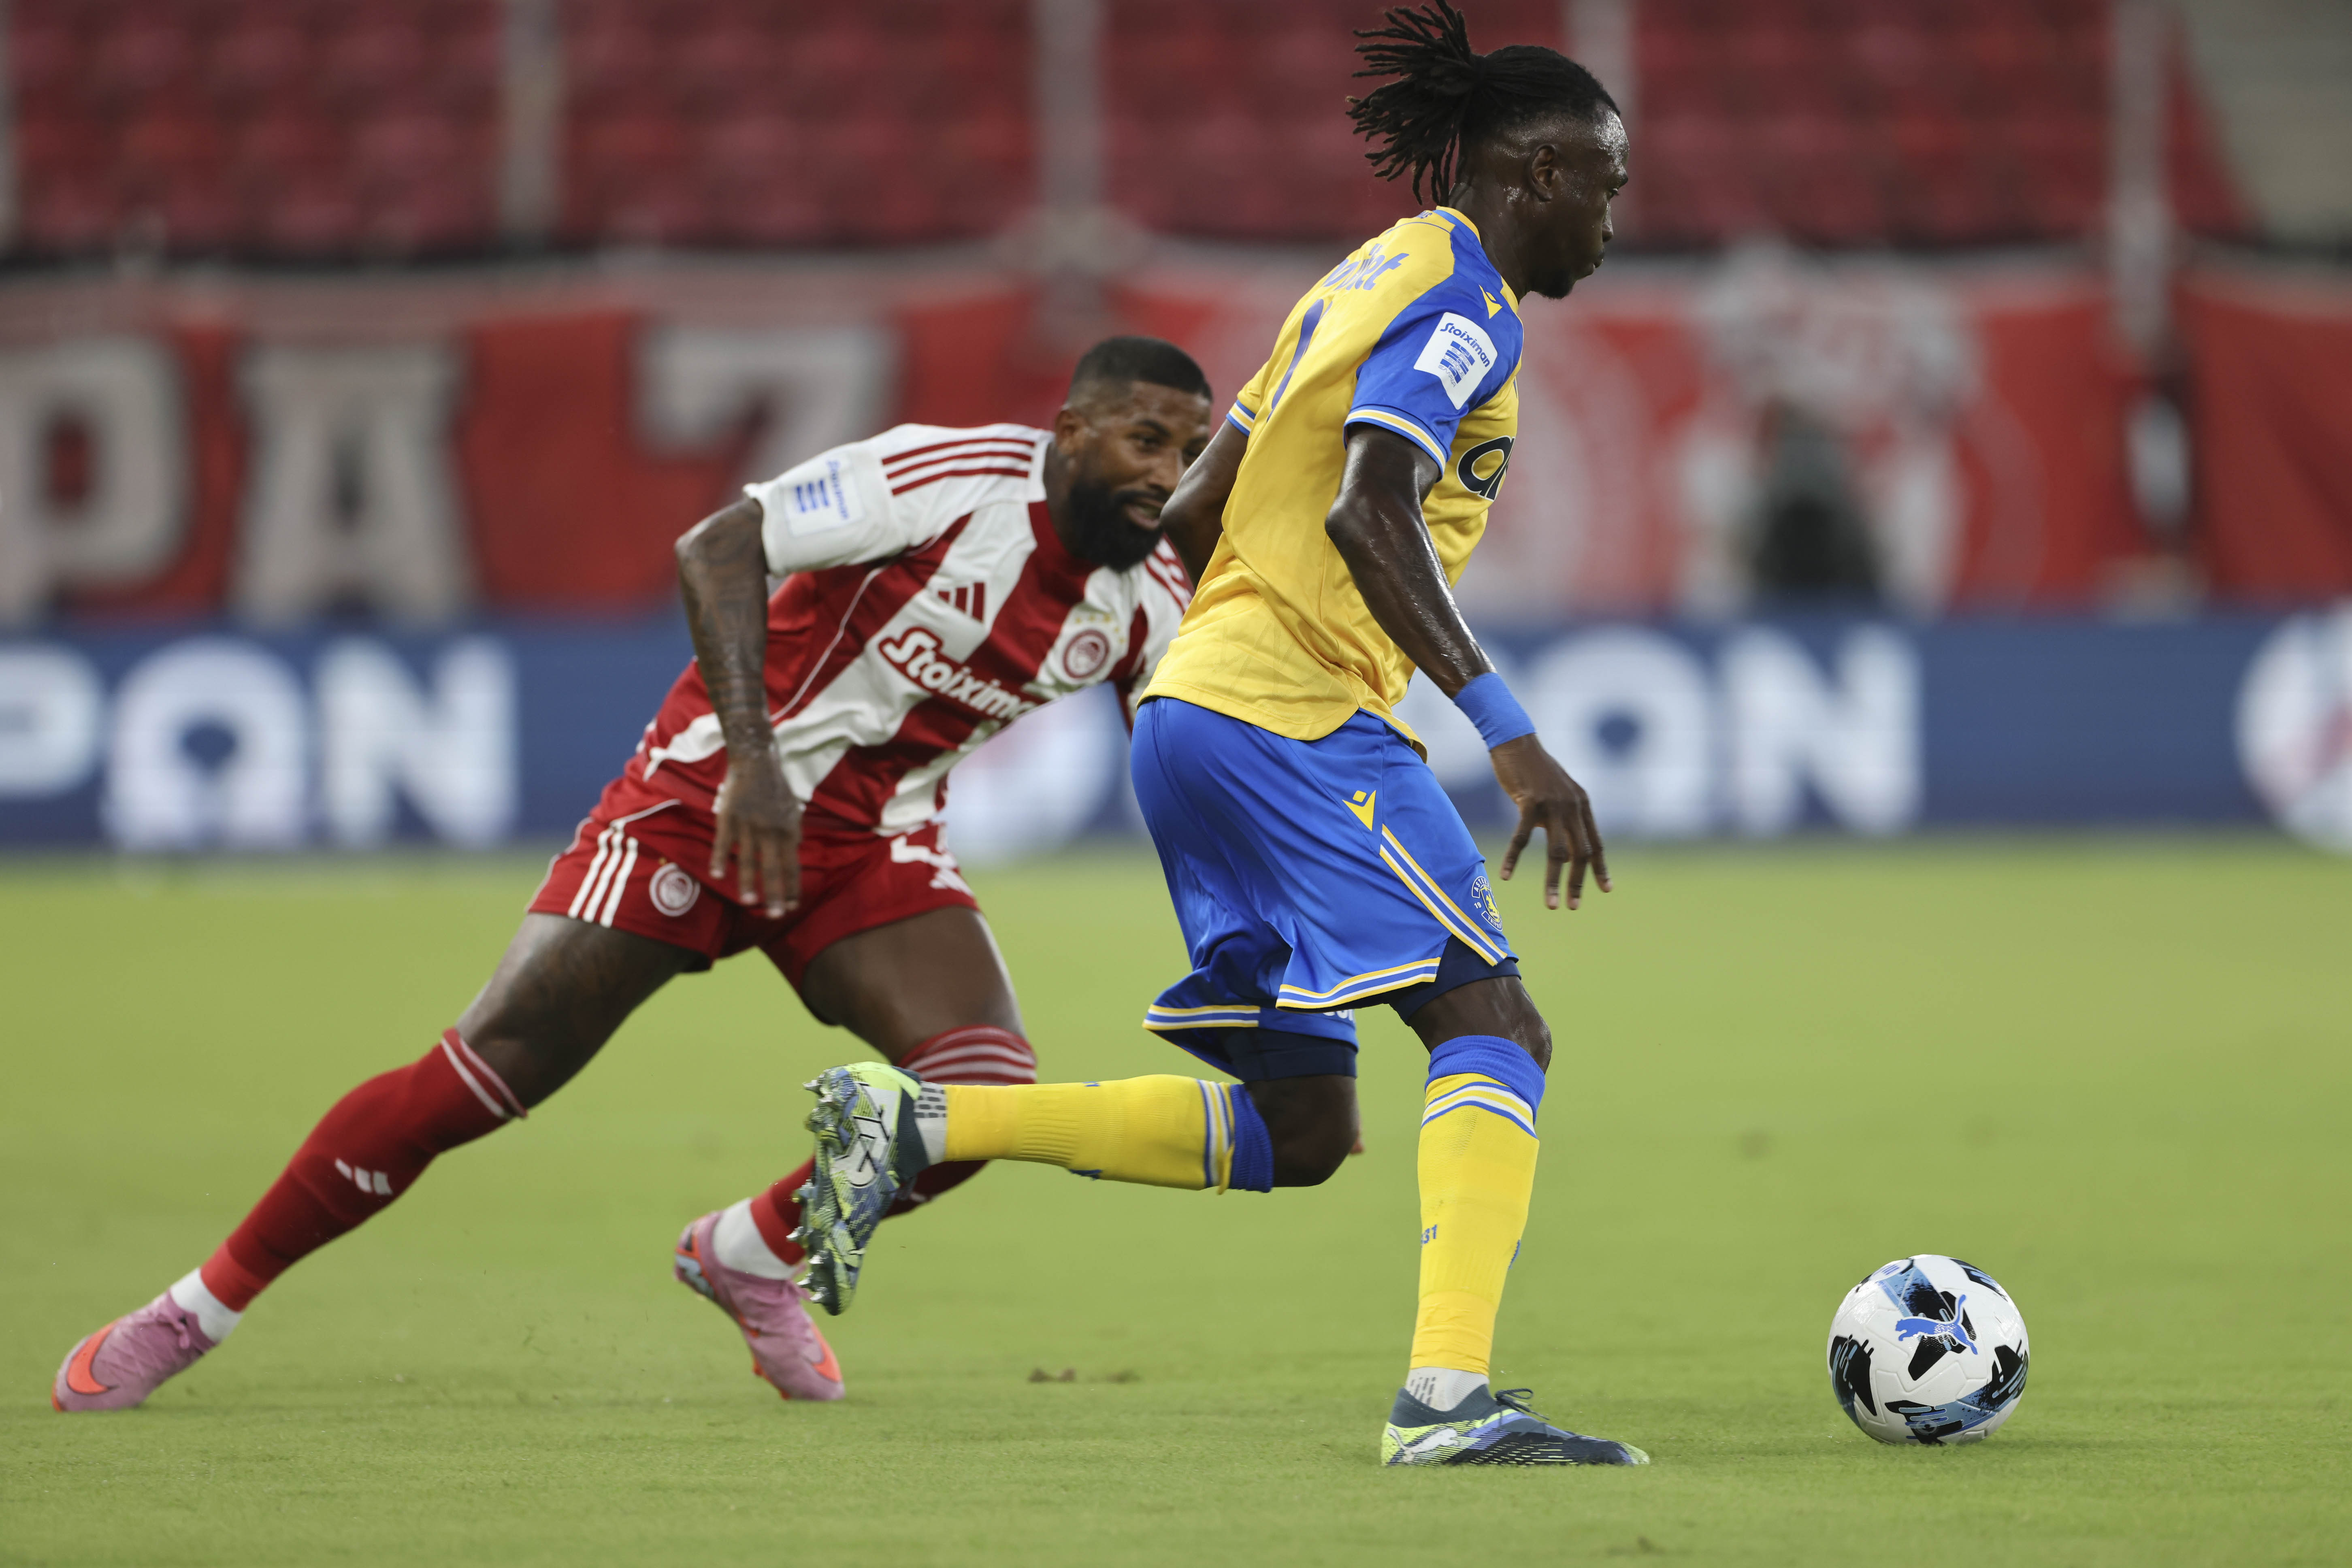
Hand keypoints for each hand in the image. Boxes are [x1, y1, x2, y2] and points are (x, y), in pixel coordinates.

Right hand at [709, 753, 800, 916]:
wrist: (756, 761)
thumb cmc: (776, 788)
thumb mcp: (792, 811)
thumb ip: (791, 835)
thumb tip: (792, 857)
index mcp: (789, 830)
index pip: (792, 866)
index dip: (793, 888)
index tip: (793, 906)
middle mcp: (770, 830)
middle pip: (773, 868)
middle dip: (775, 895)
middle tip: (775, 916)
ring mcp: (749, 825)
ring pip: (749, 860)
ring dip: (748, 884)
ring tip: (749, 903)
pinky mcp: (729, 817)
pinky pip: (724, 843)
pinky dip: (720, 859)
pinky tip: (719, 876)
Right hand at [1491, 733, 1609, 910]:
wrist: (1515, 741)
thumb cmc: (1533, 769)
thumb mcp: (1556, 793)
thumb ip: (1563, 817)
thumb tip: (1564, 849)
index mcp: (1582, 805)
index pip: (1596, 843)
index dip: (1601, 868)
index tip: (1606, 889)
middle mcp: (1573, 806)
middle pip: (1581, 853)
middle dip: (1579, 883)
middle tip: (1573, 906)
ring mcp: (1553, 804)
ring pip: (1558, 852)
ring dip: (1554, 882)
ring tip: (1551, 905)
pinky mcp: (1530, 801)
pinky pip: (1522, 837)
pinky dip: (1514, 858)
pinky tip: (1506, 875)